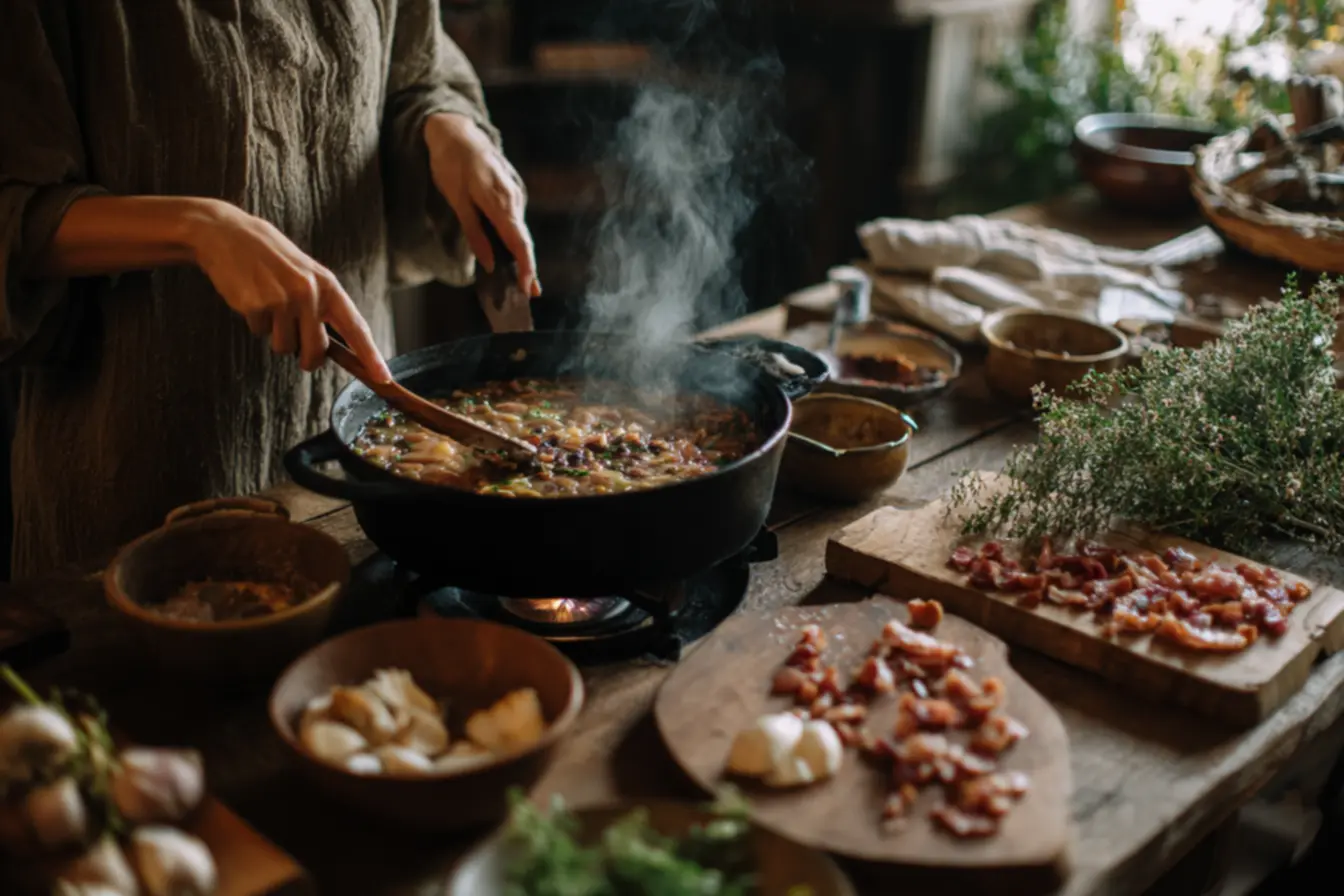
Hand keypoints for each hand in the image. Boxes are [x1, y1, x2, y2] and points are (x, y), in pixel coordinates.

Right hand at [185, 201, 391, 380]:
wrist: (228, 233)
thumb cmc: (272, 258)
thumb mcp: (306, 274)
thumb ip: (322, 306)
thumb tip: (333, 348)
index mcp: (328, 285)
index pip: (356, 327)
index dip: (371, 356)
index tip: (384, 379)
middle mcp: (309, 293)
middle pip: (316, 350)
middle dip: (307, 358)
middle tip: (296, 344)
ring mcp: (282, 300)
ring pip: (284, 347)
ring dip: (274, 334)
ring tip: (268, 303)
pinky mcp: (256, 305)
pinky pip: (259, 333)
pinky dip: (254, 322)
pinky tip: (251, 297)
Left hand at [424, 113, 539, 296]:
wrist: (457, 132)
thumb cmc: (451, 164)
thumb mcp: (457, 201)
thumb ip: (474, 233)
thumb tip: (487, 263)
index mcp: (499, 202)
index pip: (519, 242)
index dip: (525, 267)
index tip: (528, 288)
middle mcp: (514, 198)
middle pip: (524, 240)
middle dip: (528, 268)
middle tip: (529, 293)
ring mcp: (516, 193)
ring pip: (521, 230)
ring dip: (521, 254)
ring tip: (520, 278)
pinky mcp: (513, 190)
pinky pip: (517, 219)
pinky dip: (515, 238)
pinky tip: (511, 252)